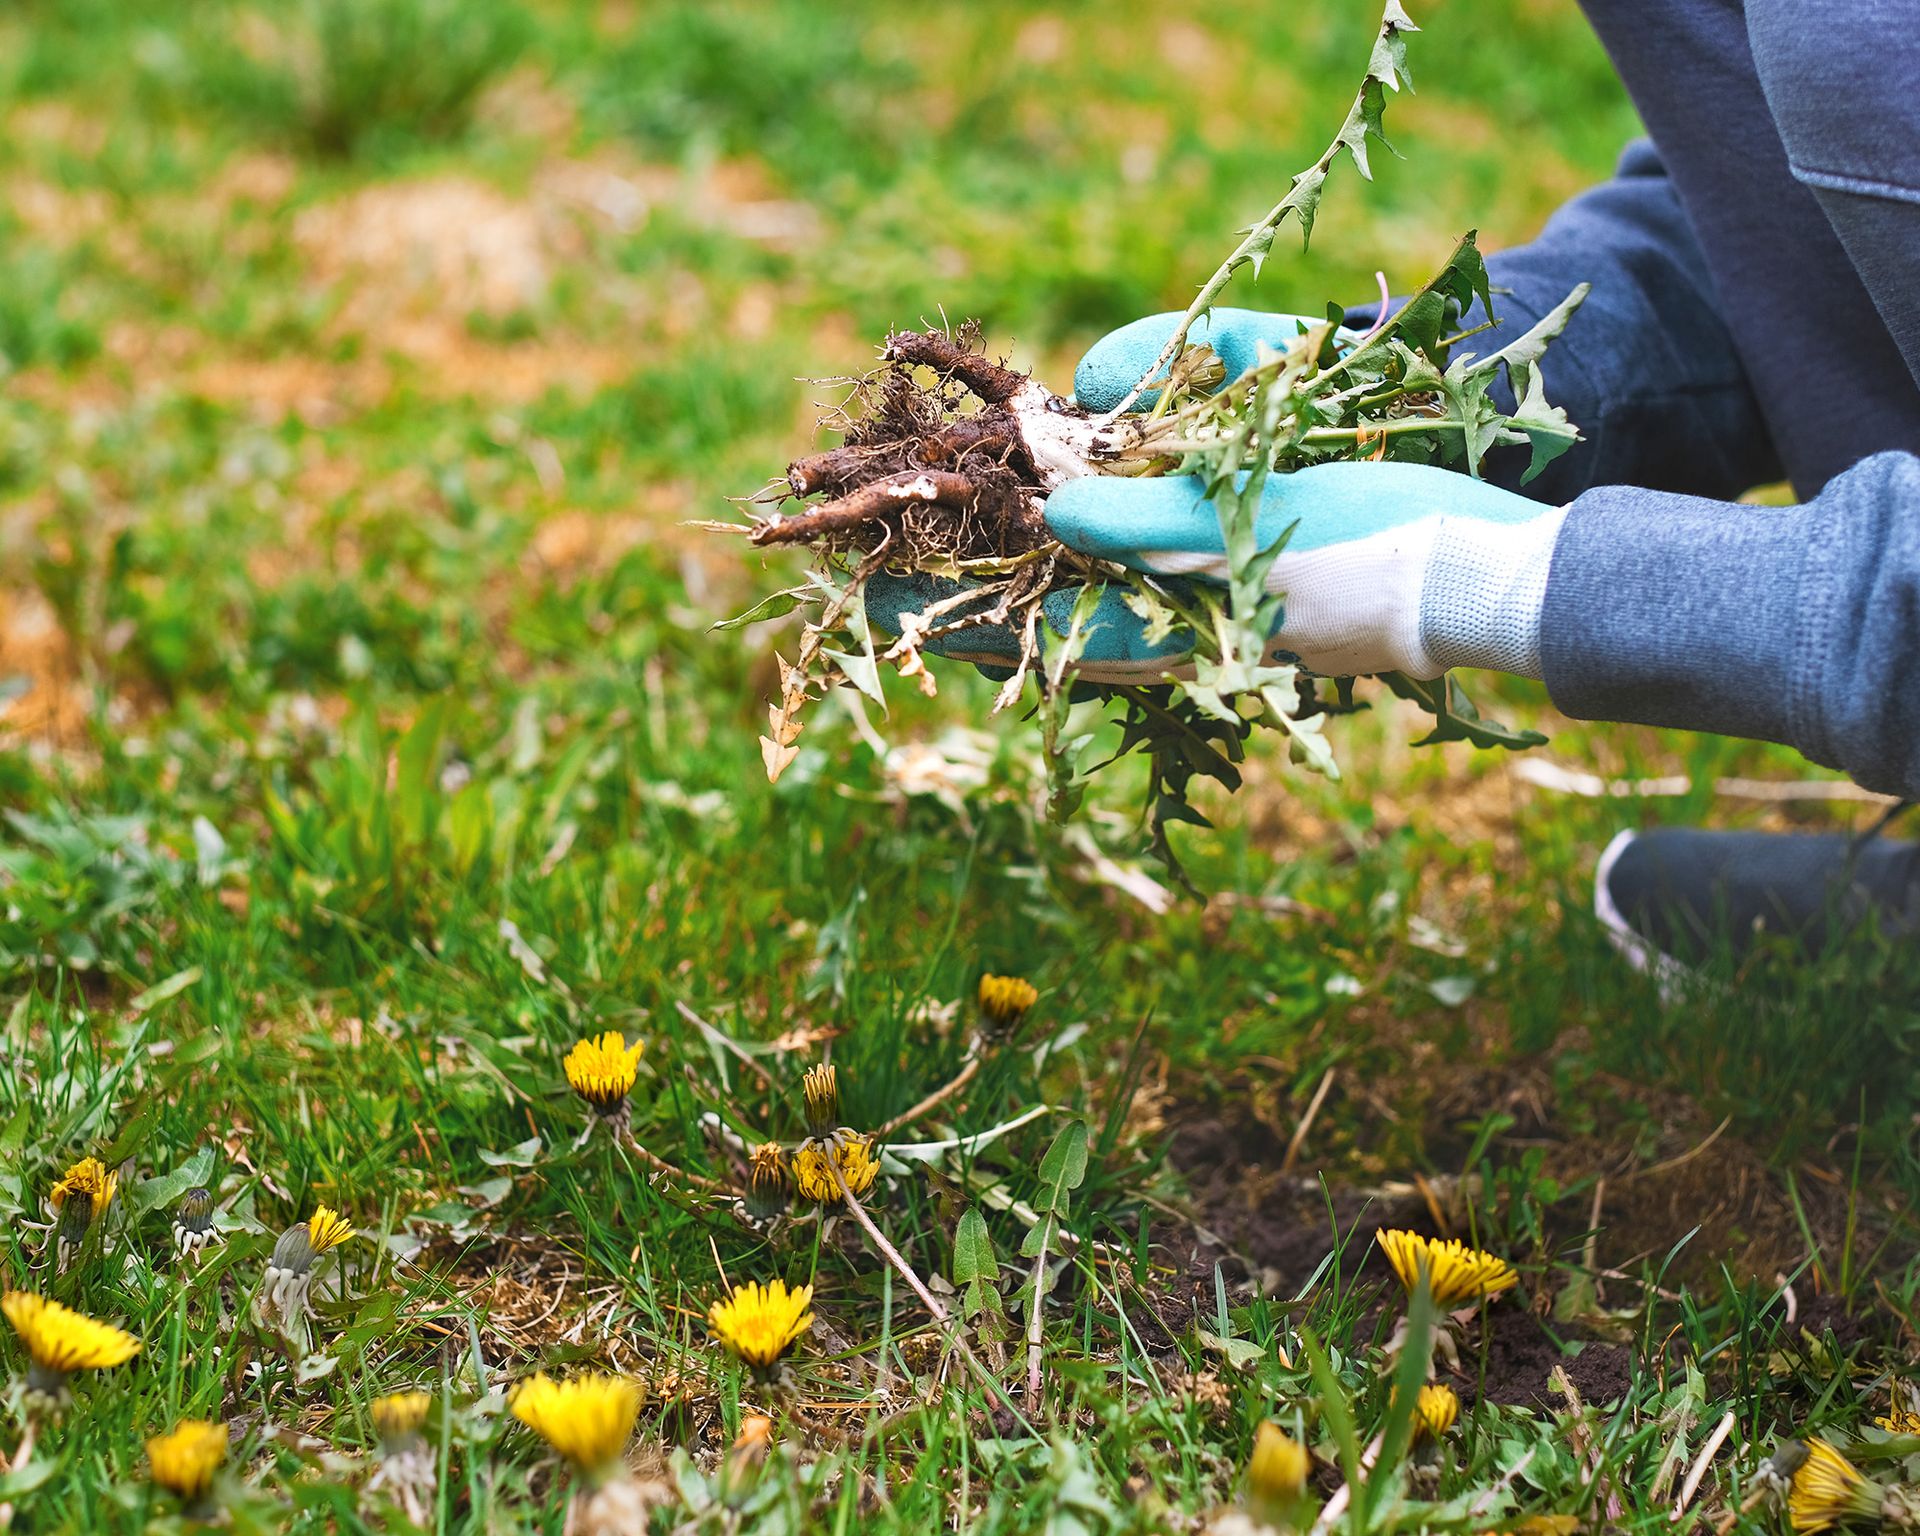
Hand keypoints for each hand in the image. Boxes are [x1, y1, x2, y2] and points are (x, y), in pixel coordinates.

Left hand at [867, 308, 1565, 683]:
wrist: (1482, 574)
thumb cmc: (1376, 551)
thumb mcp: (1256, 527)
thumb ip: (1151, 522)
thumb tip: (1056, 507)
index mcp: (1166, 626)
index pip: (1029, 626)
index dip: (949, 610)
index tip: (871, 590)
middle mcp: (1169, 619)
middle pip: (1038, 610)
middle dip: (965, 586)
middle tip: (881, 561)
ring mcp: (1200, 599)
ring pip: (1081, 586)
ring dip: (1015, 566)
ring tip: (944, 544)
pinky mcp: (1237, 567)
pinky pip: (1137, 561)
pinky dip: (1089, 542)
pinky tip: (1059, 518)